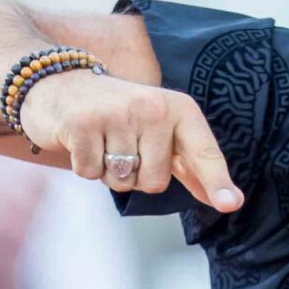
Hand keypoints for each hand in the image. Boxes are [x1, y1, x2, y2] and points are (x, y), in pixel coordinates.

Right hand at [19, 67, 242, 210]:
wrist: (58, 84)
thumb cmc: (117, 115)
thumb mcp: (160, 131)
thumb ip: (191, 165)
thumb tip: (228, 201)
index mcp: (179, 108)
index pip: (203, 151)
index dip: (216, 181)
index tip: (230, 204)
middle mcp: (153, 107)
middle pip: (156, 181)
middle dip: (136, 175)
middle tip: (121, 144)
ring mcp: (118, 114)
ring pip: (123, 181)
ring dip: (109, 172)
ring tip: (102, 141)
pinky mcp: (83, 123)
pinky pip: (91, 174)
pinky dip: (84, 167)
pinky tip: (81, 140)